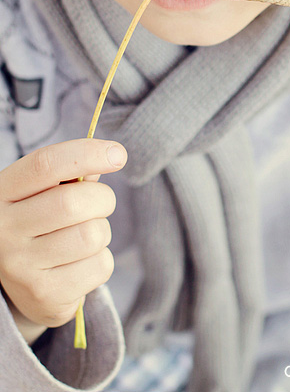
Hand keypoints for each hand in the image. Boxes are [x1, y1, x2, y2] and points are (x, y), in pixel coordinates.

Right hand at [0, 139, 126, 339]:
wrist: (15, 282)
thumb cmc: (37, 220)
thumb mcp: (41, 191)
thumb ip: (71, 173)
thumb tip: (111, 157)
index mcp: (2, 193)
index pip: (45, 164)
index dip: (86, 154)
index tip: (118, 154)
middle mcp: (4, 230)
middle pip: (73, 202)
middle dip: (102, 198)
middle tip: (100, 204)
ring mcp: (20, 267)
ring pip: (92, 235)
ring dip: (102, 231)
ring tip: (84, 236)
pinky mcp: (44, 296)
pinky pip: (100, 266)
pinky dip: (101, 260)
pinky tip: (80, 263)